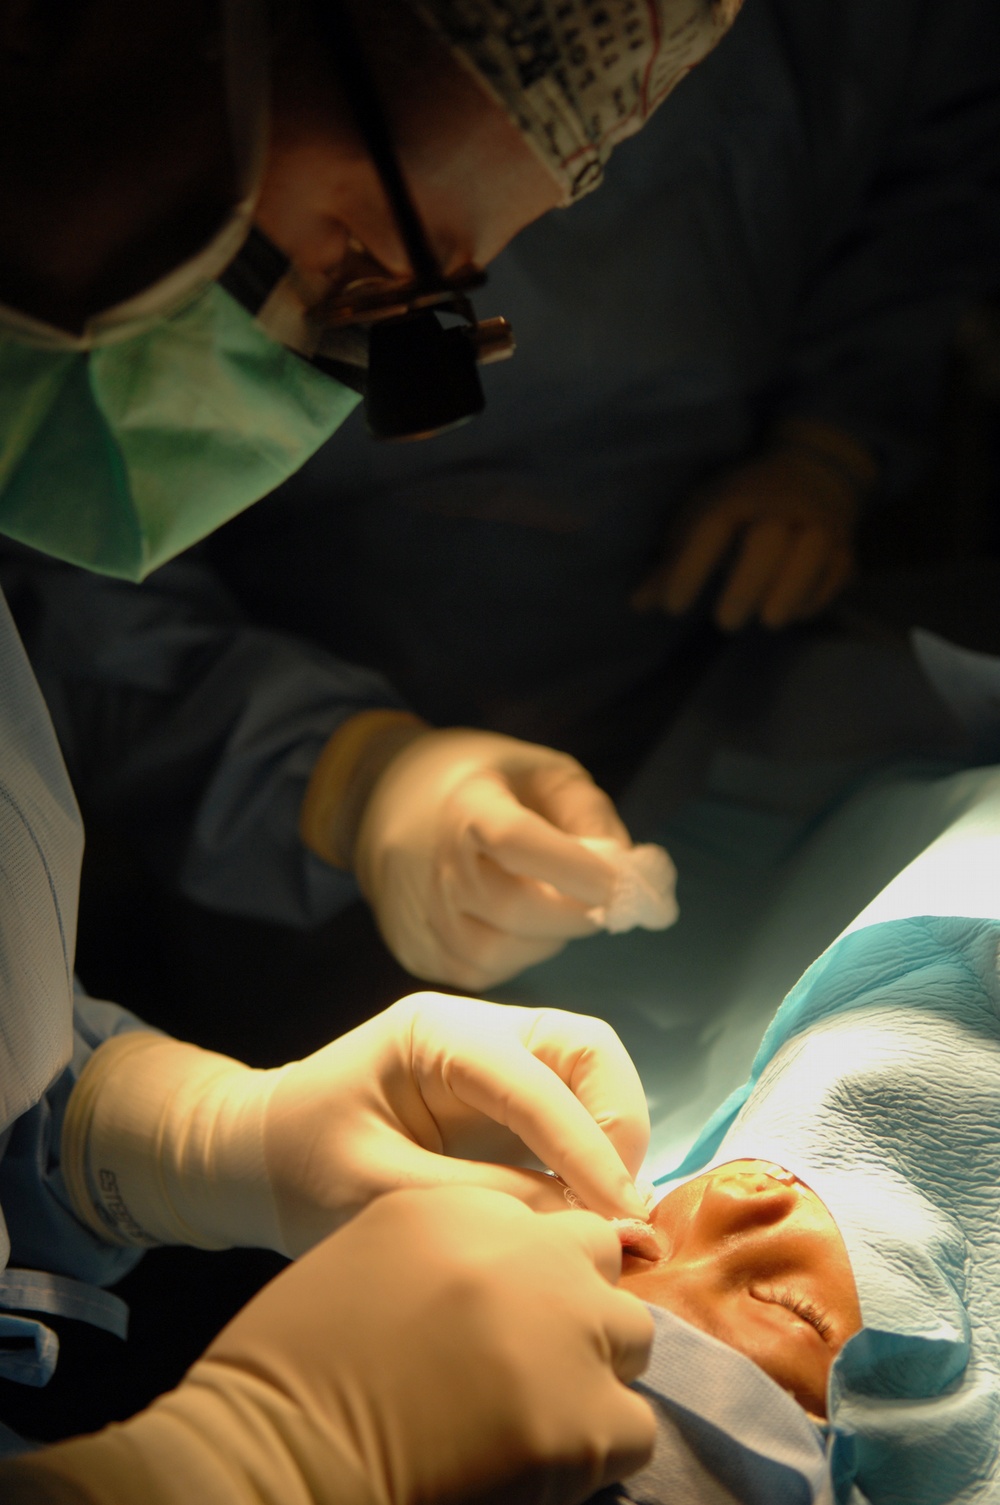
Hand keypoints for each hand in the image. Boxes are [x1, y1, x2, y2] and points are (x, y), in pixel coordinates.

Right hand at [3, 1189, 655, 1504]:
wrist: (272, 1447)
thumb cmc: (299, 1360)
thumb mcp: (376, 1255)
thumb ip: (458, 1247)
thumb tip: (528, 1273)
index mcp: (464, 1206)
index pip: (553, 1218)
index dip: (546, 1268)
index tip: (524, 1311)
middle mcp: (525, 1251)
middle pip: (604, 1263)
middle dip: (582, 1308)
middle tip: (531, 1363)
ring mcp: (561, 1330)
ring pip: (635, 1337)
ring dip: (597, 1372)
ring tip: (537, 1412)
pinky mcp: (580, 1419)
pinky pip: (634, 1428)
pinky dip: (599, 1450)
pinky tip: (541, 1462)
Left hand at [264, 990, 651, 1251]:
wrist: (254, 1161)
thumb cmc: (297, 1167)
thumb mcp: (377, 1193)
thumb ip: (483, 1200)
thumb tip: (585, 1223)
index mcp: (436, 1034)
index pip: (535, 1080)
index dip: (586, 1147)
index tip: (622, 1217)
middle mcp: (478, 1032)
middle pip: (584, 1049)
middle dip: (615, 1123)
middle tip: (616, 1208)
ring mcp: (497, 1060)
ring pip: (590, 1073)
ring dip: (612, 1138)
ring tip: (607, 1215)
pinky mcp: (505, 1099)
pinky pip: (572, 1109)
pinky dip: (592, 1154)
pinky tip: (588, 1210)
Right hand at [353, 727, 631, 988]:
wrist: (384, 800)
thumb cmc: (482, 782)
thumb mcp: (543, 771)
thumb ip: (591, 815)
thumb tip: (627, 872)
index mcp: (467, 805)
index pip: (518, 841)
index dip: (576, 868)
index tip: (622, 883)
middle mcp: (434, 863)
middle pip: (515, 907)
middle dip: (575, 913)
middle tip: (603, 904)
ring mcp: (419, 912)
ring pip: (500, 952)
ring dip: (547, 940)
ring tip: (557, 910)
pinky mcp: (414, 949)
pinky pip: (479, 973)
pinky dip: (516, 957)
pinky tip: (521, 928)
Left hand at [634, 425, 871, 630]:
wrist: (814, 470)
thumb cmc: (743, 503)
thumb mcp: (701, 516)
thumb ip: (672, 562)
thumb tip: (638, 603)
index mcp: (736, 496)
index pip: (711, 530)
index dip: (691, 569)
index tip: (674, 608)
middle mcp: (780, 508)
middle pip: (769, 540)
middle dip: (747, 582)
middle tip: (724, 623)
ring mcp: (817, 527)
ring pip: (814, 552)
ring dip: (792, 588)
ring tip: (768, 621)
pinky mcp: (843, 550)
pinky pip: (836, 572)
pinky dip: (817, 595)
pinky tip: (794, 613)